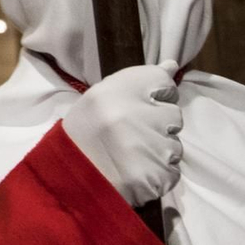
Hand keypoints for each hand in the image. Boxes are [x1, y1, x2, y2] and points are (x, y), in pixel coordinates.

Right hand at [63, 61, 182, 203]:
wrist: (69, 179)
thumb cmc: (85, 134)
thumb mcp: (102, 97)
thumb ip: (140, 80)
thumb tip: (173, 65)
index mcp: (116, 92)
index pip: (162, 81)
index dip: (157, 94)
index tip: (142, 104)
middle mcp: (135, 116)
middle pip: (173, 115)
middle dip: (158, 125)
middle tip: (130, 135)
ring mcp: (150, 148)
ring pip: (174, 145)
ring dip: (159, 150)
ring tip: (131, 156)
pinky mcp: (158, 175)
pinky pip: (172, 170)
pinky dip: (159, 172)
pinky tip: (136, 171)